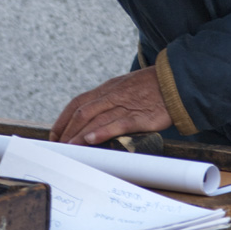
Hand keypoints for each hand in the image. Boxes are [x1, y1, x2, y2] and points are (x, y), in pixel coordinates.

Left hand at [50, 68, 171, 144]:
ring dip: (79, 134)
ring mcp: (125, 104)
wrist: (176, 81)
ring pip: (95, 119)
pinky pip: (117, 124)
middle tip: (58, 147)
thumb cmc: (150, 88)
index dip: (63, 119)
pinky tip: (91, 140)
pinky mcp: (139, 116)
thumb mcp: (125, 89)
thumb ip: (109, 102)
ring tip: (68, 147)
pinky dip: (102, 131)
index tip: (54, 135)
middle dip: (67, 131)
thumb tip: (93, 120)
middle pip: (82, 112)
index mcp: (107, 89)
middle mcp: (112, 95)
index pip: (77, 102)